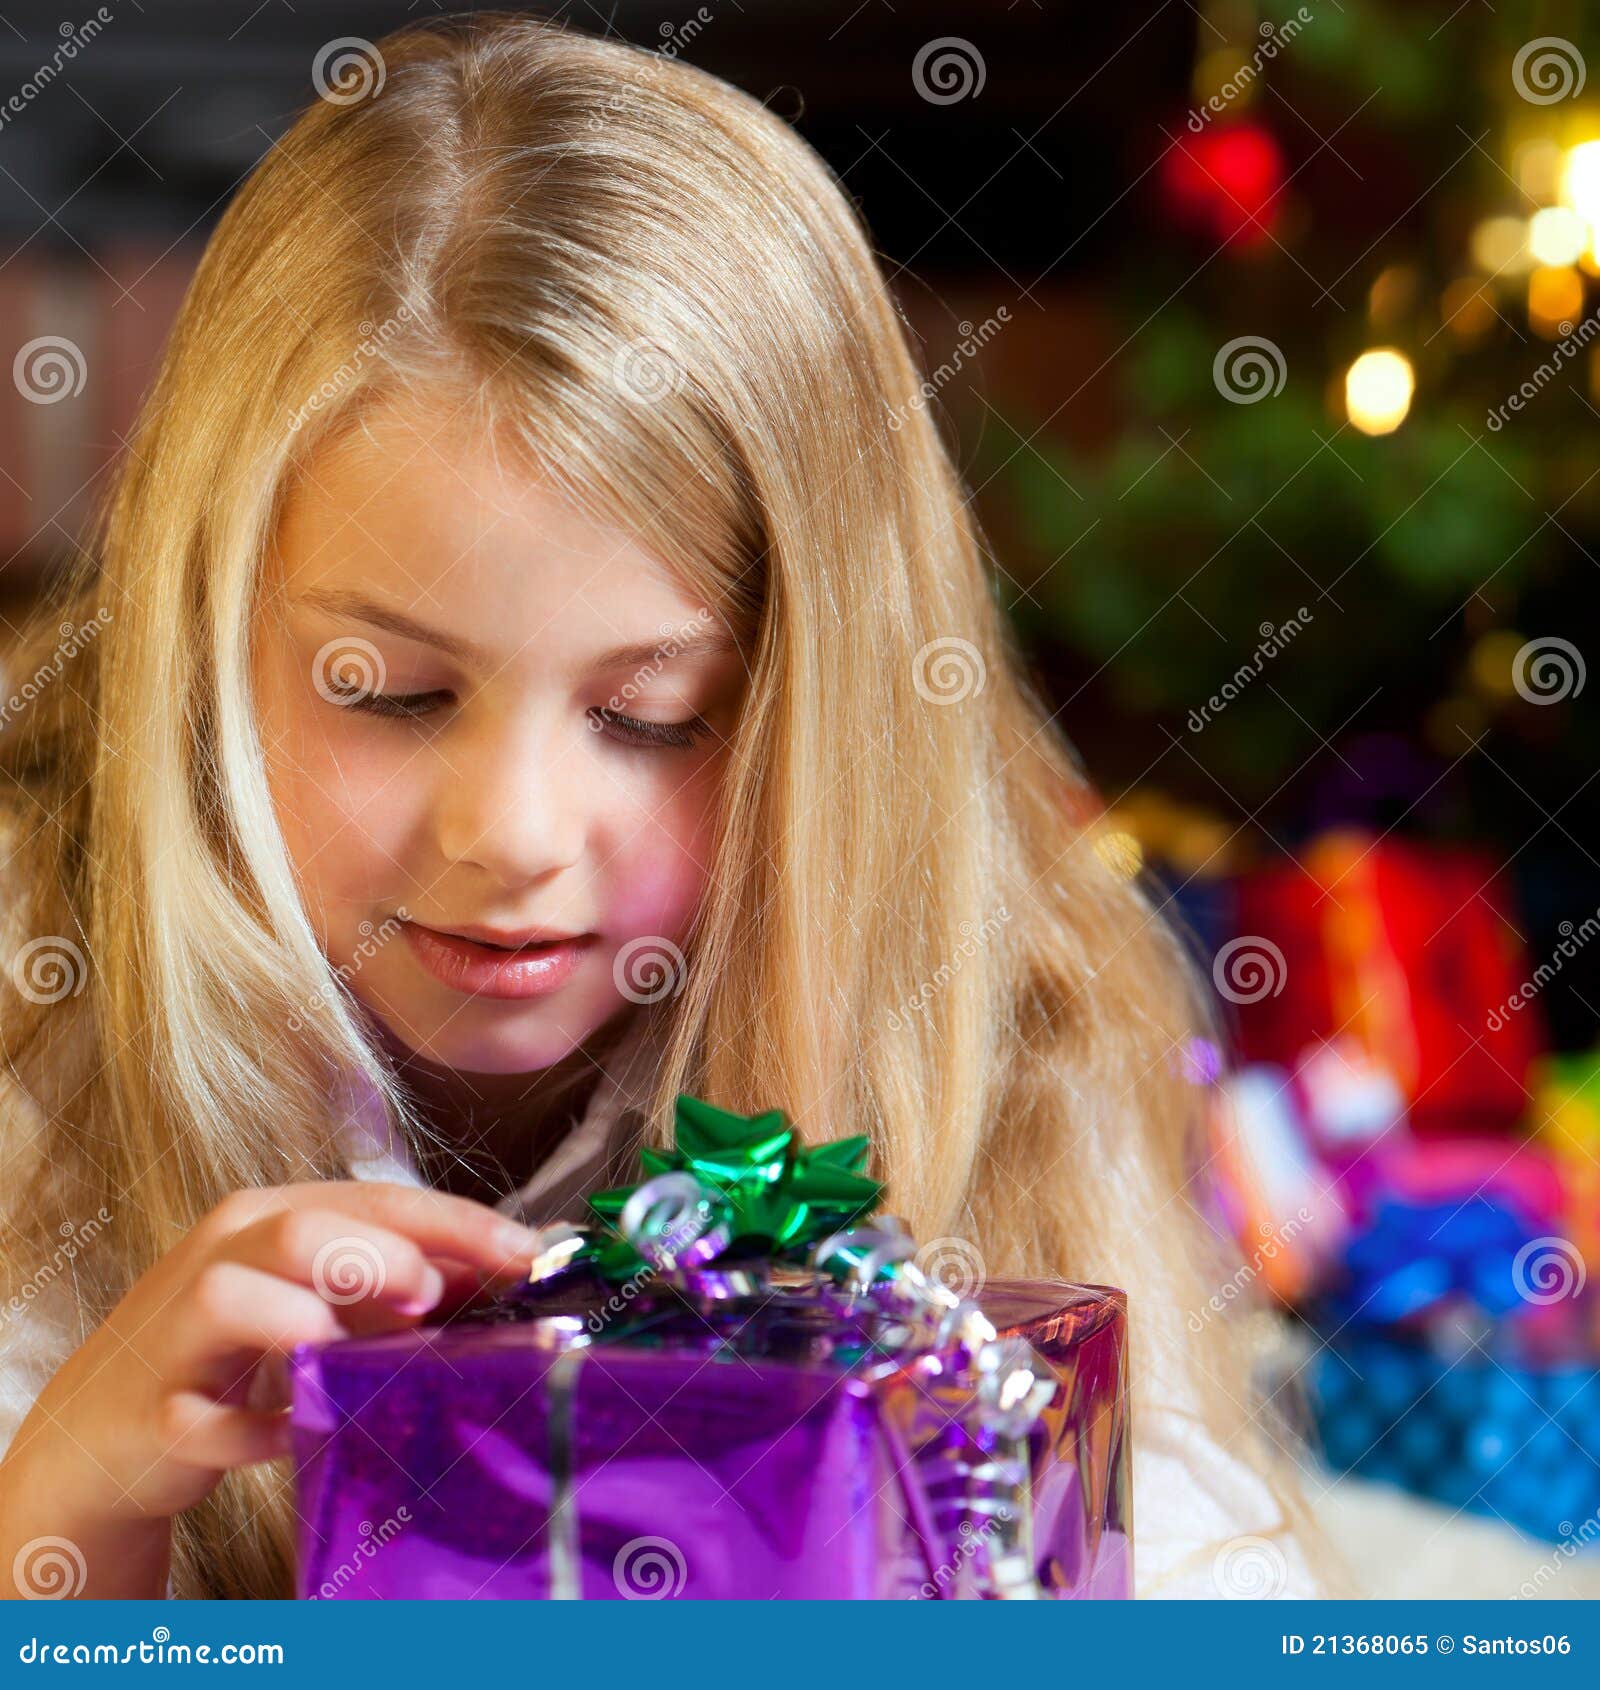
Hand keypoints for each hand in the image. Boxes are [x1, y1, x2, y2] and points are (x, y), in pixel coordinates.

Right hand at [0, 1181, 542, 1596]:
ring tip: (351, 1351)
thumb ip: (405, 1283)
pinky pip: (201, 1420)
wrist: (102, 1434)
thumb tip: (515, 1269)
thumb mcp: (323, 1303)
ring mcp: (175, 1331)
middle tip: (433, 1298)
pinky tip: (291, 1434)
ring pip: (231, 1297)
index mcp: (273, 1216)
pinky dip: (252, 1432)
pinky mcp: (150, 1413)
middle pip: (303, 1228)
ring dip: (304, 1323)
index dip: (459, 1223)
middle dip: (381, 1257)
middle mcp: (223, 1255)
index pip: (378, 1198)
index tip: (529, 1253)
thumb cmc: (237, 1355)